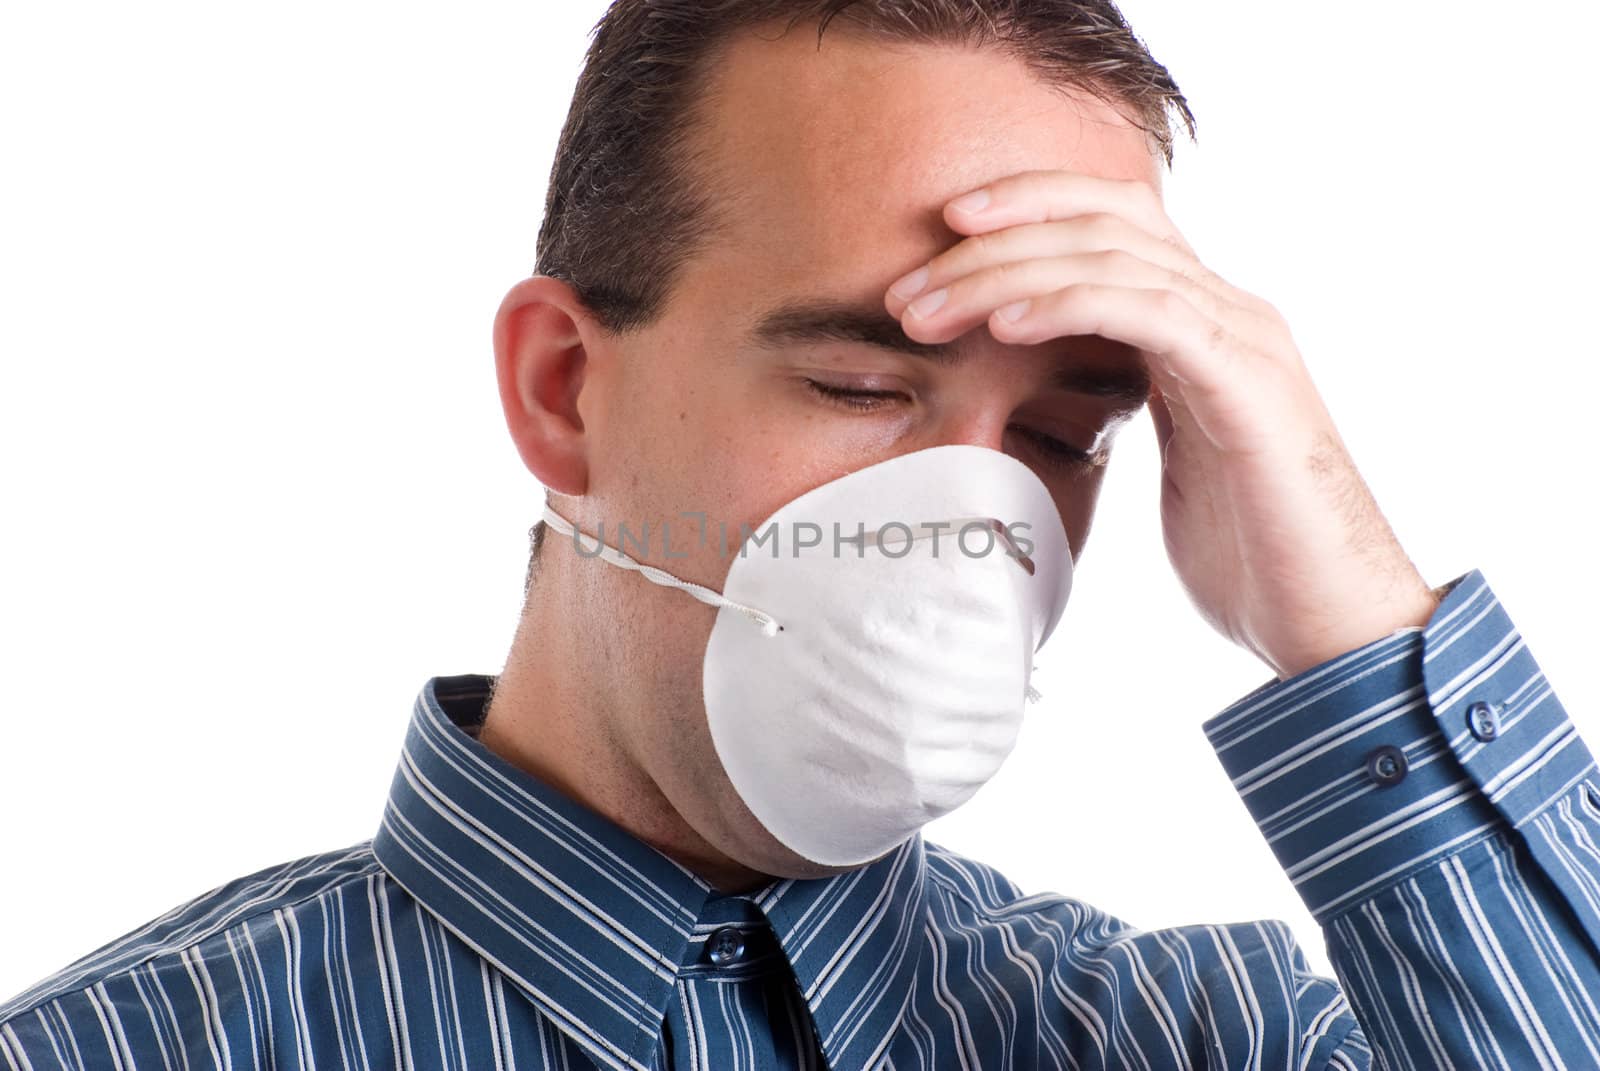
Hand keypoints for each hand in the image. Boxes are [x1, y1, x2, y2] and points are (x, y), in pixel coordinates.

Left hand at [883, 169, 1440, 680]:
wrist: (1333, 619)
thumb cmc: (1249, 552)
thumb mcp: (1169, 455)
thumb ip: (1126, 402)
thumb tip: (1053, 399)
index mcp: (1204, 322)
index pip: (1112, 222)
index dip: (1027, 206)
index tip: (941, 234)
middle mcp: (1228, 310)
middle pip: (1102, 219)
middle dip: (993, 237)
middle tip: (905, 288)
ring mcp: (1243, 339)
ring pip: (1113, 256)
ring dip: (1005, 274)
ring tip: (926, 310)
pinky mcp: (1247, 384)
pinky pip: (1148, 313)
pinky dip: (1068, 304)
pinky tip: (1005, 325)